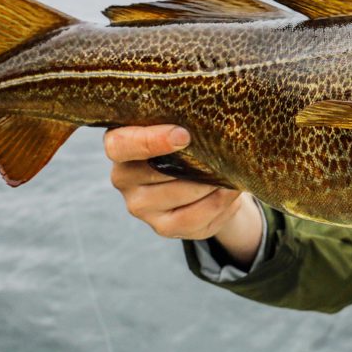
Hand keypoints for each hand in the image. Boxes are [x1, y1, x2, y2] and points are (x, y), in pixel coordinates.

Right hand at [105, 125, 262, 267]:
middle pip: (158, 172)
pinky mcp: (162, 227)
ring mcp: (140, 207)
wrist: (202, 178)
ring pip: (180, 194)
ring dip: (211, 183)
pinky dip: (218, 204)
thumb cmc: (188, 141)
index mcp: (120, 145)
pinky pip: (194, 218)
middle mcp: (123, 178)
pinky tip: (230, 192)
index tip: (184, 136)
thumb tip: (212, 125)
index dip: (150, 141)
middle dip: (196, 163)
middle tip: (222, 153)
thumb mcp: (180, 125)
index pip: (120, 145)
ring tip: (232, 171)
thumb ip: (183, 123)